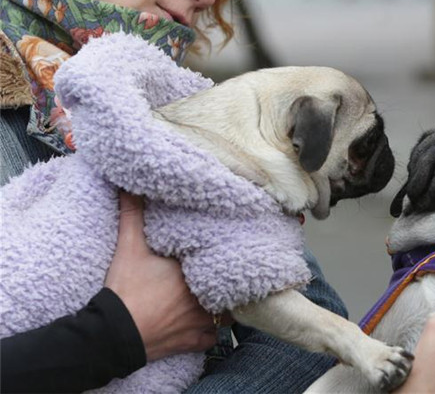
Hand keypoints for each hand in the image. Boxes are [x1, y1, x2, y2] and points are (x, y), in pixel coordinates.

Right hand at [104, 192, 216, 360]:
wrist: (113, 334)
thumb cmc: (125, 289)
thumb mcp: (129, 247)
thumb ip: (132, 214)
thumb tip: (129, 185)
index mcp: (194, 271)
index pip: (219, 259)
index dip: (223, 254)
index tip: (227, 247)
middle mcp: (204, 297)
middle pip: (227, 286)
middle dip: (227, 279)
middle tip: (228, 271)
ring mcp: (201, 322)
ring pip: (225, 314)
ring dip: (224, 307)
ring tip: (222, 296)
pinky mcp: (193, 342)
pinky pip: (212, 338)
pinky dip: (211, 333)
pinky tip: (209, 326)